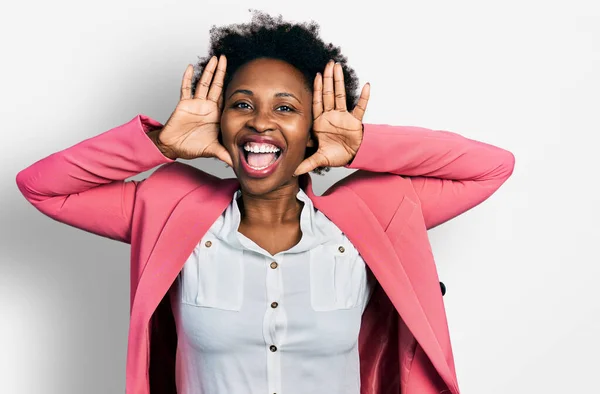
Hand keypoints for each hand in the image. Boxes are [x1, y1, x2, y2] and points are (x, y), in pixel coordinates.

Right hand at [154, 55, 231, 164]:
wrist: (174, 147)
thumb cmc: (192, 147)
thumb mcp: (213, 150)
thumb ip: (226, 155)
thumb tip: (239, 164)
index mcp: (216, 115)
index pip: (226, 98)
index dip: (232, 87)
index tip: (240, 76)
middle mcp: (207, 106)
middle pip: (216, 86)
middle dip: (221, 72)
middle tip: (226, 58)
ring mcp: (195, 103)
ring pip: (203, 84)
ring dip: (208, 71)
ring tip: (214, 59)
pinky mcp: (184, 104)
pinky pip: (186, 88)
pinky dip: (188, 78)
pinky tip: (191, 67)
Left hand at [294, 60, 369, 175]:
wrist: (351, 157)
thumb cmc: (336, 154)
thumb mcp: (320, 158)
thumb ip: (307, 163)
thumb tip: (293, 171)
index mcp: (320, 122)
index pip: (317, 102)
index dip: (316, 89)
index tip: (315, 75)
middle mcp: (331, 116)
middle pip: (328, 94)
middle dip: (327, 79)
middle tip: (328, 63)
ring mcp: (343, 117)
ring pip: (341, 96)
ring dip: (339, 82)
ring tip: (339, 67)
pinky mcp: (355, 121)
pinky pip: (360, 107)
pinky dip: (364, 98)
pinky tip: (366, 86)